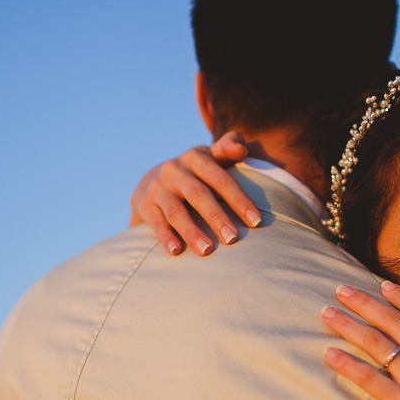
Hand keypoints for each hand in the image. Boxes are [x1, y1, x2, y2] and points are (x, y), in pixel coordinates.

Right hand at [129, 131, 261, 255]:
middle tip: (232, 239)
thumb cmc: (195, 172)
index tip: (256, 222)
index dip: (239, 199)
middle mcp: (175, 170)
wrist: (152, 178)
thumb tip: (242, 148)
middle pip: (198, 194)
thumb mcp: (210, 156)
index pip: (221, 178)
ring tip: (207, 251)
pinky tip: (176, 251)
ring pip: (176, 211)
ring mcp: (158, 187)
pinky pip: (156, 221)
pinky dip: (166, 236)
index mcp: (196, 158)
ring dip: (191, 231)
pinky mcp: (144, 204)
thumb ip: (228, 148)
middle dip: (216, 217)